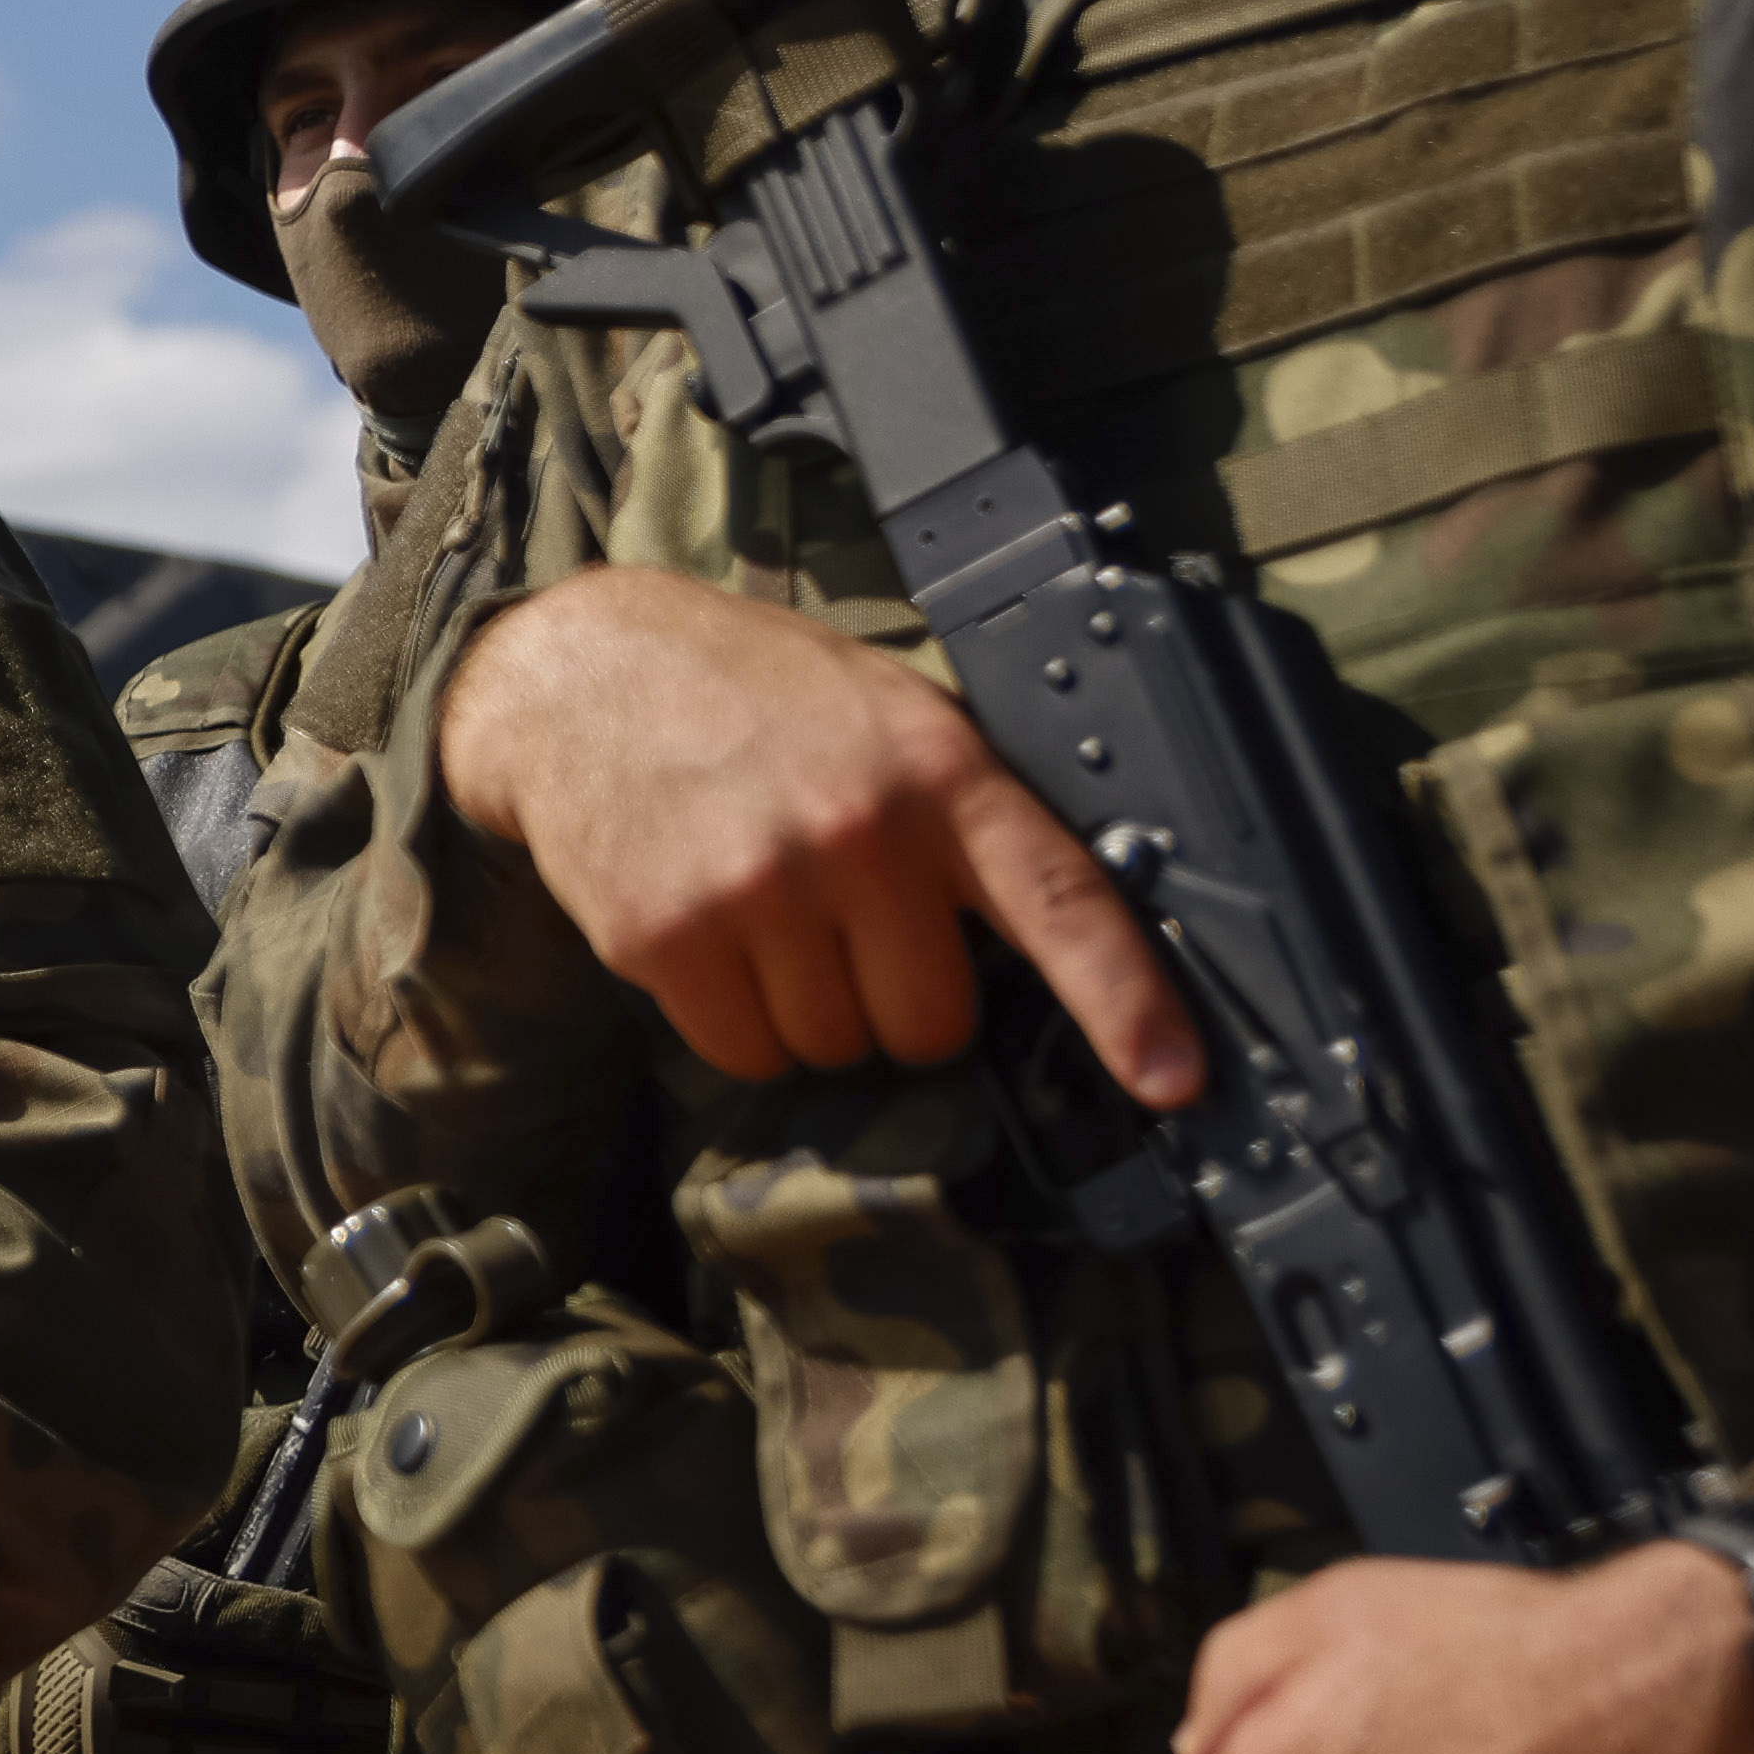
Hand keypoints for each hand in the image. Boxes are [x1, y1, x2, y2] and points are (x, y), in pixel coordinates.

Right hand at [0, 1561, 399, 1753]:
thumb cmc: (88, 1640)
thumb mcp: (131, 1590)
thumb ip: (205, 1598)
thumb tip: (309, 1597)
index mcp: (134, 1610)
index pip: (243, 1624)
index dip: (317, 1640)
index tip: (376, 1649)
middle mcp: (124, 1676)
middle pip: (248, 1695)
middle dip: (329, 1709)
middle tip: (392, 1715)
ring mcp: (117, 1748)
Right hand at [432, 565, 1202, 1104]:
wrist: (579, 672)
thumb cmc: (753, 696)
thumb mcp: (889, 716)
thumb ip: (964, 815)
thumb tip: (1045, 948)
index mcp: (938, 771)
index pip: (1061, 903)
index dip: (1127, 1004)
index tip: (1174, 1080)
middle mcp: (857, 833)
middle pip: (929, 1024)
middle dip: (895, 1002)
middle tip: (845, 928)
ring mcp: (757, 889)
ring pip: (833, 1048)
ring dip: (808, 1012)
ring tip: (766, 916)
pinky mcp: (666, 936)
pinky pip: (744, 1053)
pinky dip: (735, 1023)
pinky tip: (711, 937)